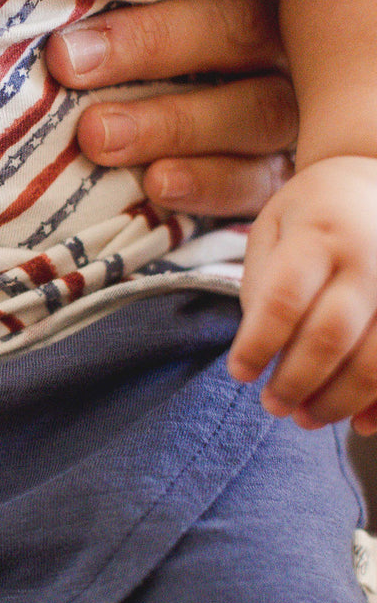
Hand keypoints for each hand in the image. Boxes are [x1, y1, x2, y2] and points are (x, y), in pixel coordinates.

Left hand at [44, 0, 296, 217]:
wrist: (173, 144)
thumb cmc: (132, 45)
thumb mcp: (133, 2)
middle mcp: (284, 36)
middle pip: (237, 27)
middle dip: (148, 42)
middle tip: (67, 59)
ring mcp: (290, 107)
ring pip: (252, 109)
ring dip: (168, 122)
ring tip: (94, 133)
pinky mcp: (276, 172)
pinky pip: (255, 180)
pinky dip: (205, 182)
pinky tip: (156, 182)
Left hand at [227, 157, 376, 434]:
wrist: (374, 180)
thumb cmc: (310, 214)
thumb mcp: (272, 230)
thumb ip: (263, 285)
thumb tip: (264, 353)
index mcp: (318, 233)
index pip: (284, 297)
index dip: (259, 343)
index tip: (239, 373)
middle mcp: (370, 256)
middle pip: (331, 334)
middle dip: (297, 380)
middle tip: (272, 406)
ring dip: (340, 399)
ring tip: (306, 417)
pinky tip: (360, 423)